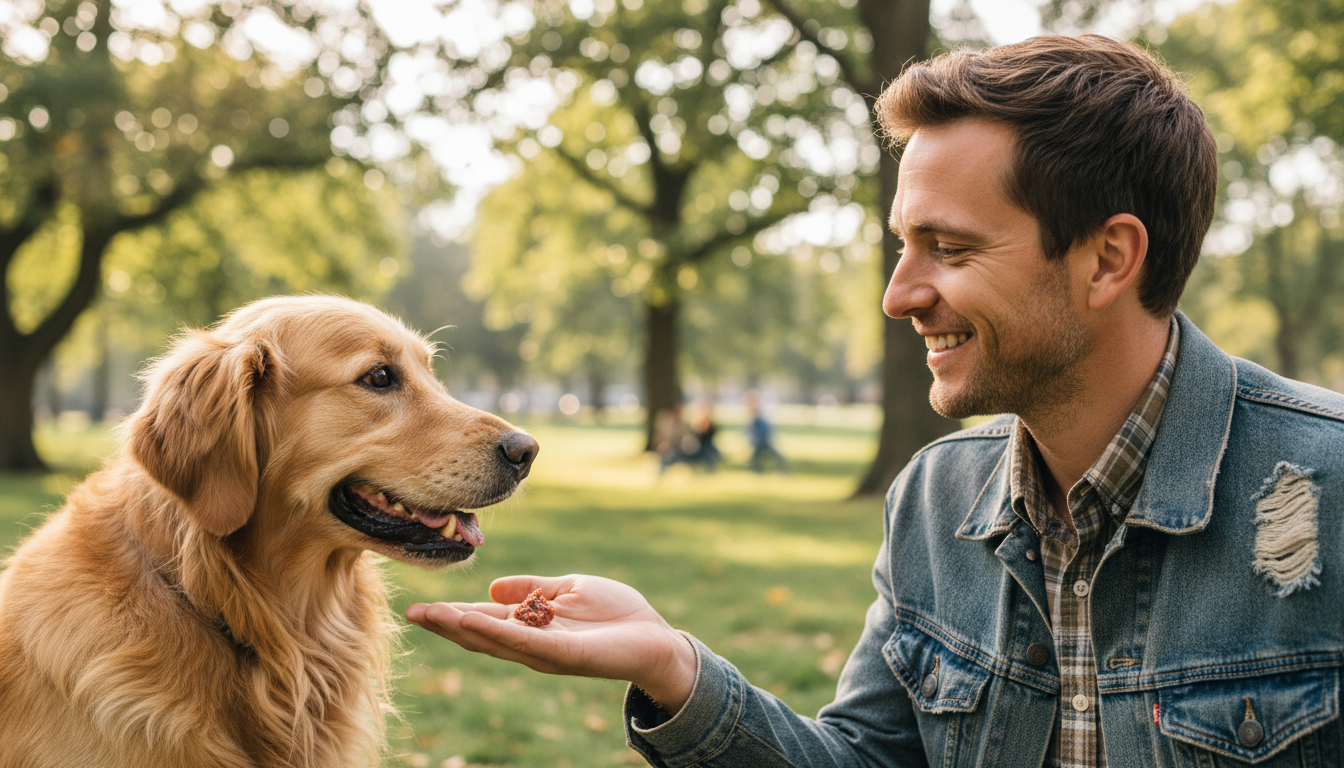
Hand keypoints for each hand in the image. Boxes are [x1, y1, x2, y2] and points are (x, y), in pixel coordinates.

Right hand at [406, 574, 697, 713]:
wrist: (656, 636)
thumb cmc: (616, 614)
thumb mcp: (567, 590)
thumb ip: (533, 589)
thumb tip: (492, 588)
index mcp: (530, 625)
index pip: (483, 620)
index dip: (452, 614)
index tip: (421, 606)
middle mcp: (531, 644)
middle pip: (479, 636)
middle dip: (445, 625)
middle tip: (411, 612)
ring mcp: (545, 652)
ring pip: (495, 641)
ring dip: (462, 629)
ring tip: (433, 616)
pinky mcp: (564, 655)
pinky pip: (526, 643)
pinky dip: (498, 633)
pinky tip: (474, 622)